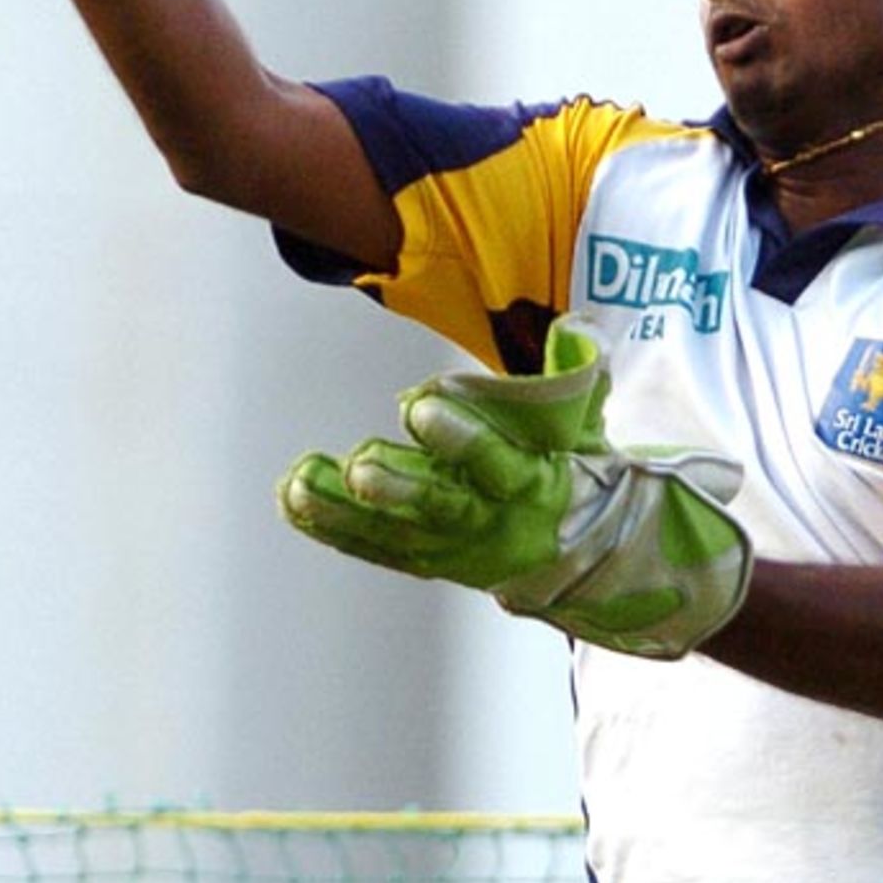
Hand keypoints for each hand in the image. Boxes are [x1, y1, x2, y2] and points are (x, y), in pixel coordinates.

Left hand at [278, 315, 753, 658]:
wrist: (581, 555)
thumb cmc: (574, 474)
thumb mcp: (589, 426)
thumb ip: (578, 375)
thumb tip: (574, 324)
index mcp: (533, 487)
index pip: (496, 464)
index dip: (460, 438)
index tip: (420, 406)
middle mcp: (489, 526)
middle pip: (437, 510)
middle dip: (394, 487)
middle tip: (356, 462)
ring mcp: (453, 550)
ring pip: (394, 533)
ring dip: (342, 510)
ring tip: (299, 482)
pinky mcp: (425, 558)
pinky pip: (374, 546)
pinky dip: (332, 526)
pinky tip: (293, 499)